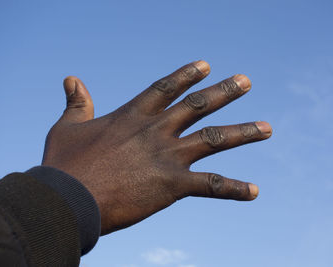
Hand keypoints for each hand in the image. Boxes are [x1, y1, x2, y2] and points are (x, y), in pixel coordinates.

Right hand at [42, 61, 271, 234]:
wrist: (68, 199)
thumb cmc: (64, 165)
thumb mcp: (68, 127)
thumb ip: (77, 103)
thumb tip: (71, 79)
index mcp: (133, 116)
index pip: (166, 88)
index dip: (186, 75)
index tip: (205, 65)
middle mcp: (156, 131)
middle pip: (197, 105)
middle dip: (224, 92)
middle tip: (246, 81)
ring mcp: (167, 156)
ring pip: (214, 138)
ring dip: (243, 132)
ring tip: (267, 128)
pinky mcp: (172, 185)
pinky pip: (211, 186)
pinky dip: (234, 189)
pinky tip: (254, 191)